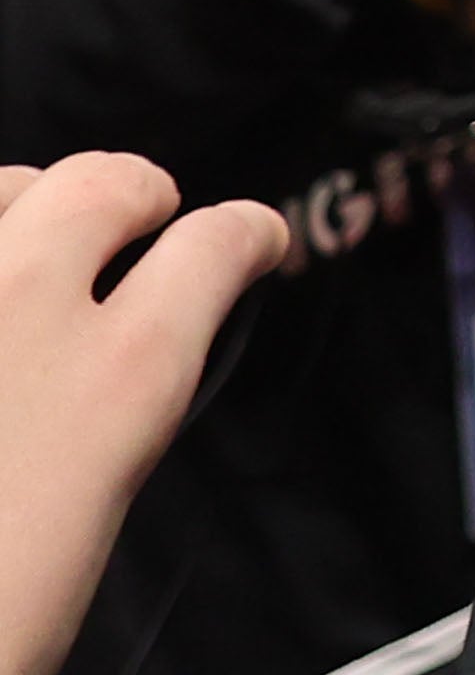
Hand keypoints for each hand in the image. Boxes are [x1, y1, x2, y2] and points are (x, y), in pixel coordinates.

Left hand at [0, 156, 287, 674]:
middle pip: (105, 181)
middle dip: (134, 196)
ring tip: (19, 250)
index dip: (246, 236)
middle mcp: (24, 300)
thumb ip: (121, 398)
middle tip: (130, 230)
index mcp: (119, 373)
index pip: (218, 242)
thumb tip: (134, 342)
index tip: (249, 241)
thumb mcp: (94, 493)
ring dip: (25, 206)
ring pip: (3, 186)